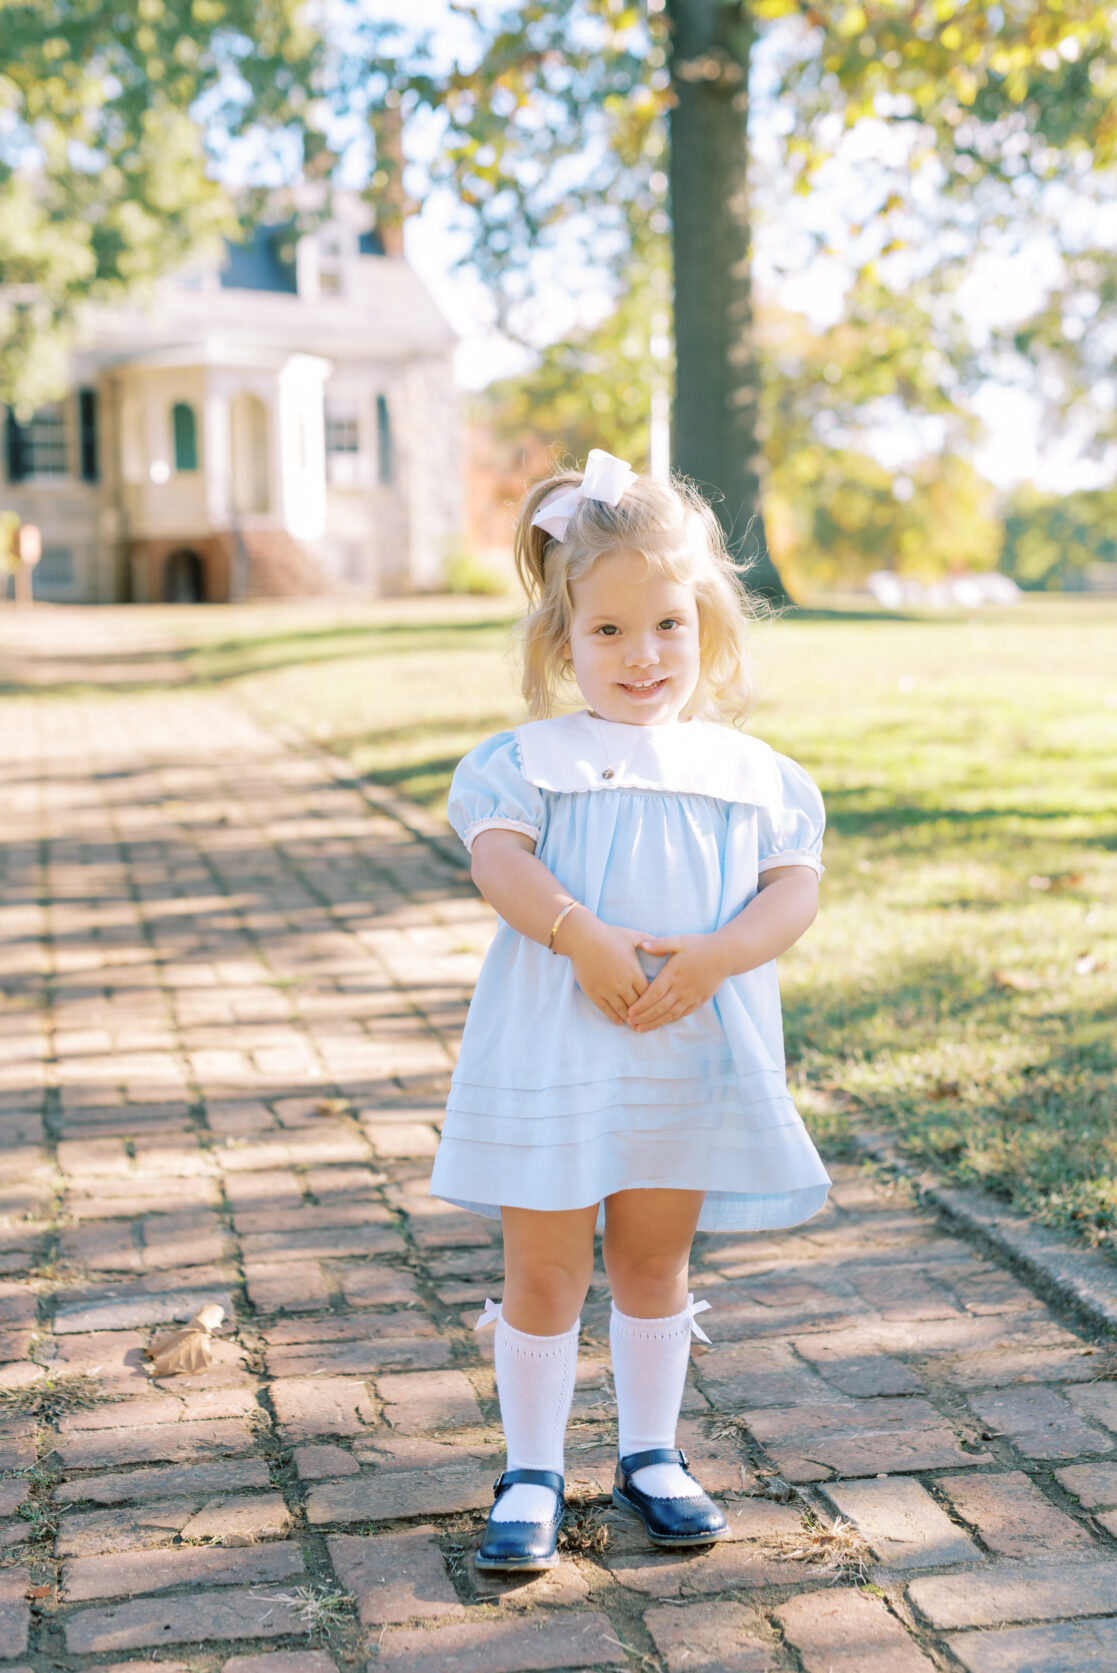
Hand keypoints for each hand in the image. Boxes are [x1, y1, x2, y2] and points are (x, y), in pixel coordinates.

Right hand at [555, 910, 649, 1025]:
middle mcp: (623, 985)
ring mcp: (608, 990)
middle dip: (643, 1013)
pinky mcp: (594, 993)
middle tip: (648, 1020)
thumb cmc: (609, 935)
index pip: (648, 993)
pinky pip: (606, 1009)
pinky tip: (618, 1021)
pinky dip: (613, 1017)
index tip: (655, 1004)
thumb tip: (664, 953)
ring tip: (634, 1024)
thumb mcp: (633, 936)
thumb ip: (650, 943)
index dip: (653, 1000)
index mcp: (634, 972)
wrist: (583, 938)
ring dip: (630, 1018)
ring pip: (622, 1010)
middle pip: (637, 1005)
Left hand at [625, 934, 728, 1031]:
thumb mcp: (679, 940)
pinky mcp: (699, 1000)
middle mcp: (681, 988)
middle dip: (644, 1017)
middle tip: (630, 1023)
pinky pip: (682, 1014)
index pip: (654, 994)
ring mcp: (691, 996)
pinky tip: (661, 1023)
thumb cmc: (700, 946)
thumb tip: (642, 945)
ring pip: (670, 1014)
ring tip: (641, 1029)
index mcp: (673, 974)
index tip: (630, 1012)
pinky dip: (670, 1020)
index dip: (641, 1005)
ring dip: (655, 1023)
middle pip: (659, 1008)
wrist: (725, 955)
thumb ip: (660, 944)